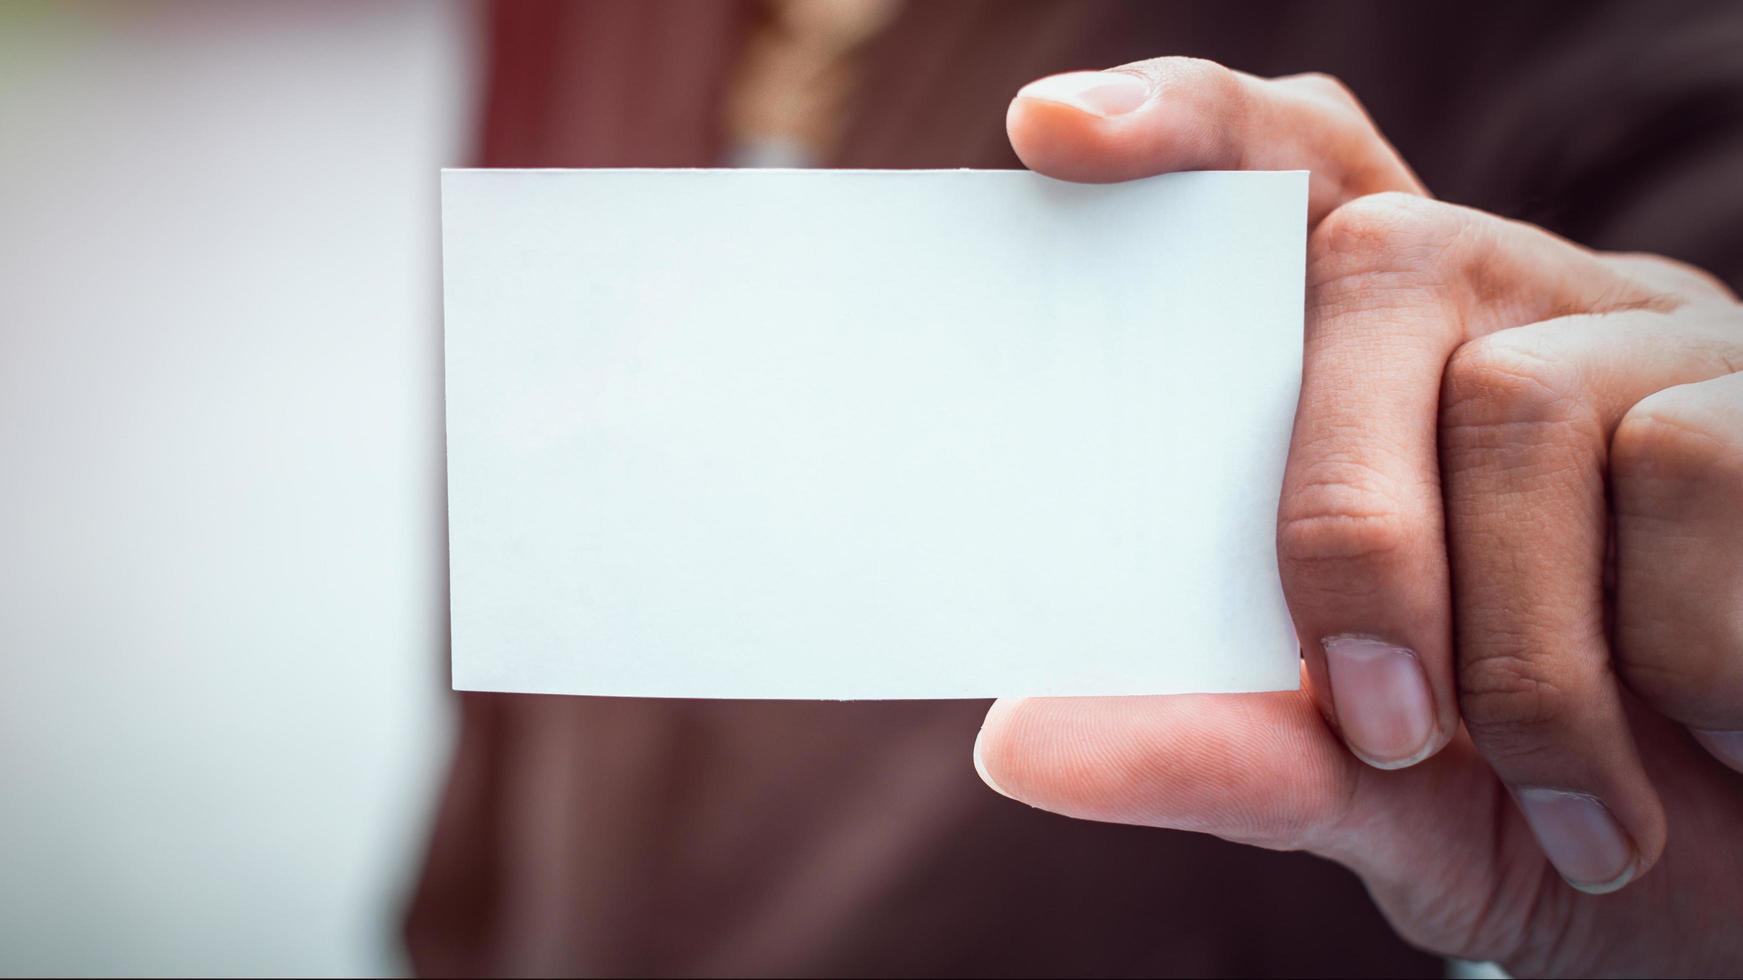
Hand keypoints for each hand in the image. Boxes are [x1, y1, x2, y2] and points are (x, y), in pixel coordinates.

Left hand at [974, 60, 1742, 976]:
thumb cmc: (1540, 806)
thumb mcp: (1372, 790)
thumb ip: (1221, 748)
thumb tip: (1016, 743)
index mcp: (1391, 374)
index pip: (1286, 175)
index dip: (1183, 127)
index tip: (1051, 129)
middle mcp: (1521, 313)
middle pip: (1378, 270)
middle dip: (1348, 525)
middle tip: (1382, 727)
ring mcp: (1665, 339)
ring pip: (1530, 398)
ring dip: (1527, 649)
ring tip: (1575, 797)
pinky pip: (1694, 464)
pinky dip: (1680, 649)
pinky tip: (1710, 732)